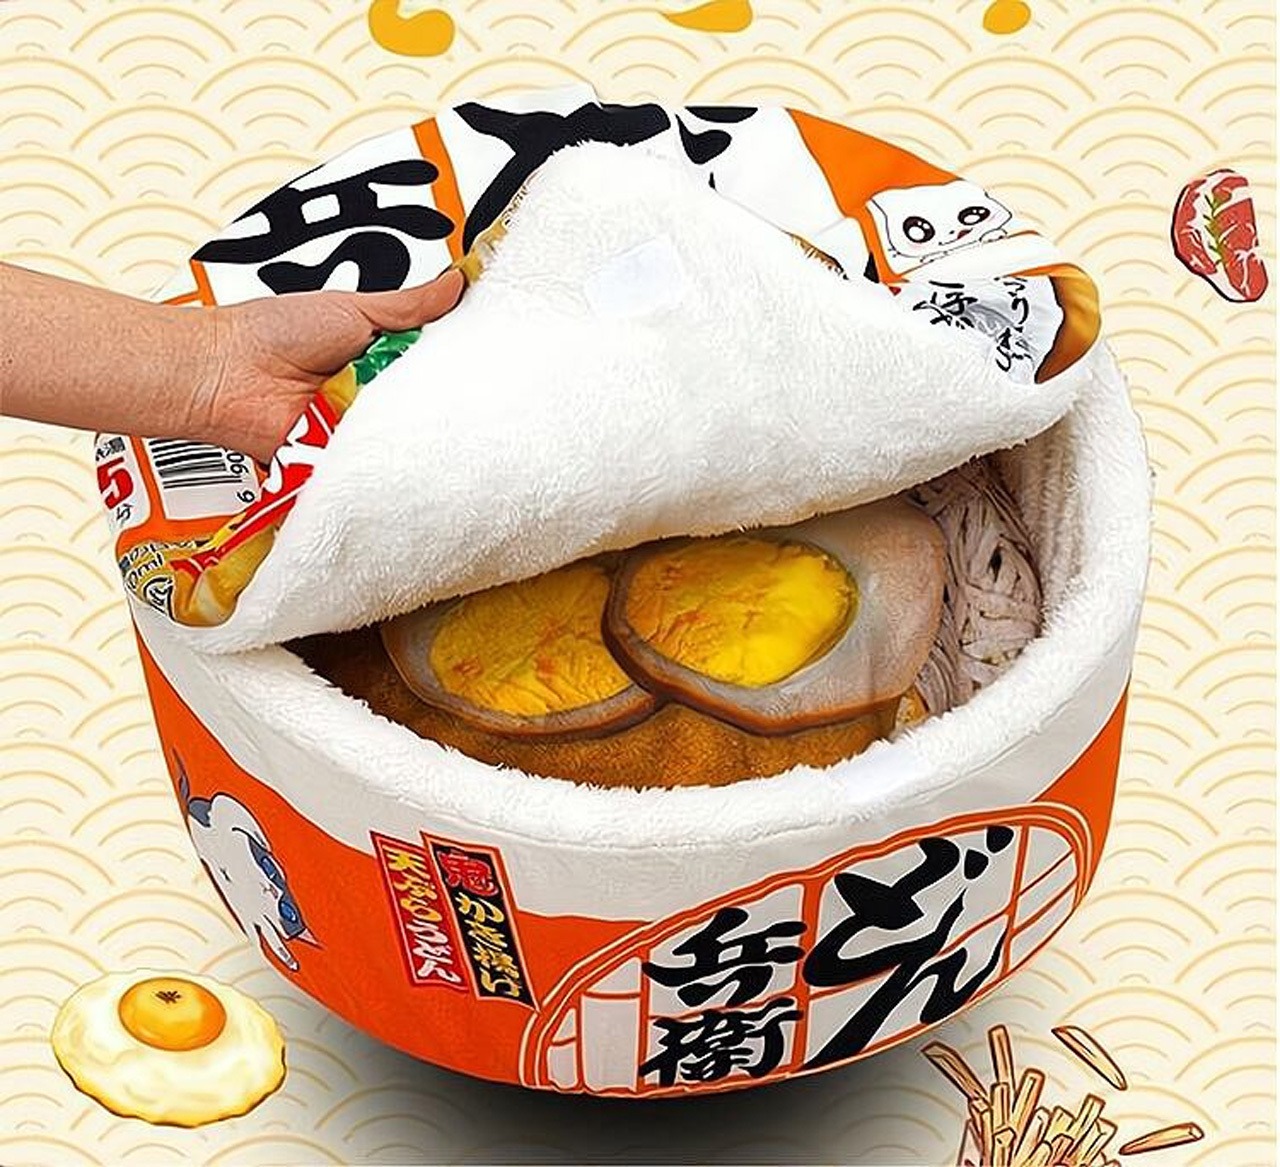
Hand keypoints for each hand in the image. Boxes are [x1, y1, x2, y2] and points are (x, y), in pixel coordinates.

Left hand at [191, 268, 464, 462]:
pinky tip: (400, 448)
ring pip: (403, 436)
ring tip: (430, 418)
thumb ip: (408, 305)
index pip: (431, 364)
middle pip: (423, 403)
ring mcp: (358, 430)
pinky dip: (386, 458)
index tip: (485, 359)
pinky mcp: (344, 461)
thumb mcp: (353, 308)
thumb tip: (455, 283)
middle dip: (441, 400)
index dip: (457, 364)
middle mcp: (371, 395)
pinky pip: (376, 465)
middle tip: (469, 393)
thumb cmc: (273, 333)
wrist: (224, 374)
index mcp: (378, 356)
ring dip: (413, 429)